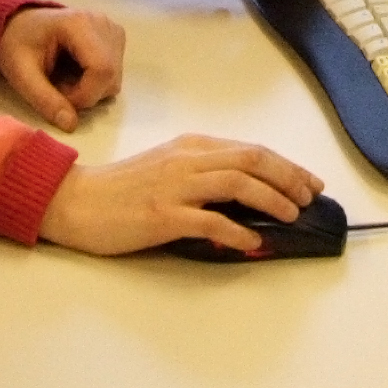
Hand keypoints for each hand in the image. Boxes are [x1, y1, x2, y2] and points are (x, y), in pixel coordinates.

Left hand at [0, 3, 123, 131]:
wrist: (20, 23)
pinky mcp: (115, 39)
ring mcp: (112, 30)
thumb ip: (44, 99)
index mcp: (79, 24)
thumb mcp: (20, 73)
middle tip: (56, 89)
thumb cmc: (17, 44)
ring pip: (114, 80)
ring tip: (63, 80)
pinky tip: (75, 73)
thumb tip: (71, 126)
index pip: (102, 69)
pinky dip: (95, 84)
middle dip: (85, 96)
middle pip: (111, 77)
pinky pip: (114, 74)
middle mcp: (103, 24)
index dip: (84, 95)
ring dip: (90, 92)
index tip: (57, 97)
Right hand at [36, 134, 321, 256]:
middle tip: (309, 198)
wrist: (77, 201)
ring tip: (291, 215)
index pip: (250, 149)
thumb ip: (204, 173)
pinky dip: (237, 230)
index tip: (309, 182)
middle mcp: (187, 161)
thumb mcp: (167, 167)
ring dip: (271, 199)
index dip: (286, 165)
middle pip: (252, 160)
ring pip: (237, 184)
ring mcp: (175, 187)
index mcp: (191, 147)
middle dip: (288, 177)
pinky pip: (209, 221)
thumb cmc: (122, 189)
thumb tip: (248, 193)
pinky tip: (253, 240)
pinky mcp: (163, 215)